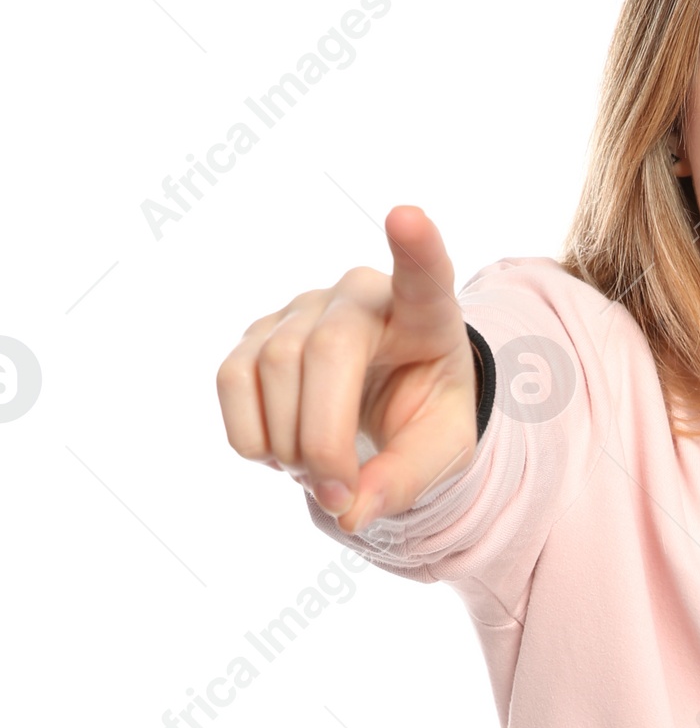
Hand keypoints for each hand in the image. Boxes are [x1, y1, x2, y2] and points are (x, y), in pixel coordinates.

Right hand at [215, 206, 476, 533]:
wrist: (390, 404)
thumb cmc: (424, 417)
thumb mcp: (440, 455)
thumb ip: (404, 482)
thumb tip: (351, 511)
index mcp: (426, 315)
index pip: (424, 275)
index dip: (416, 249)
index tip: (407, 216)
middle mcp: (359, 295)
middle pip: (322, 352)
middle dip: (322, 439)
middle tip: (340, 495)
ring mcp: (301, 307)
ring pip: (269, 368)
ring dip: (288, 445)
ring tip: (320, 474)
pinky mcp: (257, 332)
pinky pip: (231, 381)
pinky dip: (252, 437)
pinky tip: (283, 454)